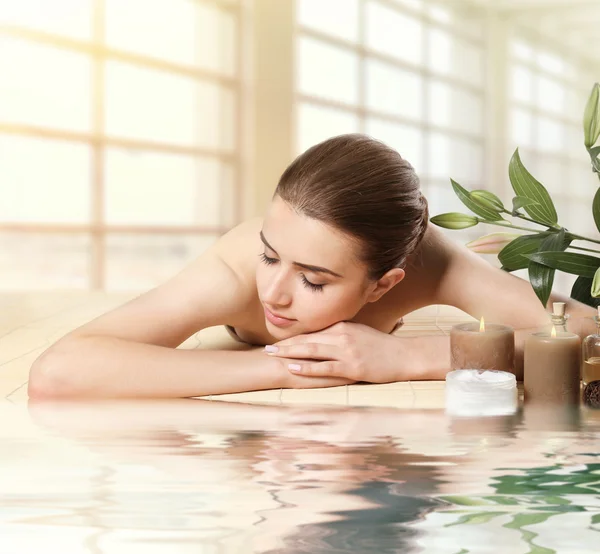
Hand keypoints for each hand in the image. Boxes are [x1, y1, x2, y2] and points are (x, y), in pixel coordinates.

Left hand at [265, 322, 403, 382]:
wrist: (404, 355)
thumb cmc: (382, 346)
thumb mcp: (359, 333)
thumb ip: (341, 333)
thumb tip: (322, 337)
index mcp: (342, 327)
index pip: (312, 331)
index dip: (293, 337)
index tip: (277, 340)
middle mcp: (341, 335)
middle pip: (307, 339)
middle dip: (285, 344)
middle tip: (266, 349)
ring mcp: (346, 351)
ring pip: (312, 350)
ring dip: (290, 353)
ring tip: (272, 356)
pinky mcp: (352, 366)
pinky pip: (325, 367)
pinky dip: (307, 367)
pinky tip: (293, 368)